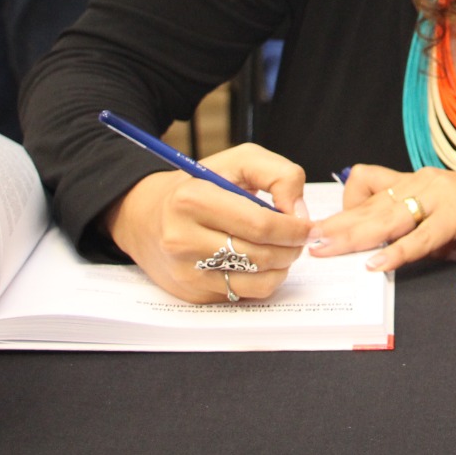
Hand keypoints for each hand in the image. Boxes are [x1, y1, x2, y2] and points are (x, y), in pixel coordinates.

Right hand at [103, 143, 311, 302]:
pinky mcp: (192, 292)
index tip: (307, 225)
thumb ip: (279, 175)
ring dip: (282, 266)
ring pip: (257, 280)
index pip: (260, 224)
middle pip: (261, 255)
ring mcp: (185, 270)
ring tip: (283, 249)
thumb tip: (299, 212)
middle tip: (299, 238)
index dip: (294, 228)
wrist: (148, 216)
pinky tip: (262, 262)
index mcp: (193, 199)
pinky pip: (244, 294)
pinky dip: (264, 279)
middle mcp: (183, 238)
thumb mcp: (239, 160)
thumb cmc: (200, 185)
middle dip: (292, 248)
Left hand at [311, 165, 455, 272]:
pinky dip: (398, 251)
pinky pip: (421, 236)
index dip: (346, 206)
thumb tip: (392, 253)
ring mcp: (441, 197)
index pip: (370, 186)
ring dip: (355, 236)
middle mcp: (425, 184)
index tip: (327, 228)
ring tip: (329, 250)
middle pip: (370, 204)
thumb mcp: (450, 228)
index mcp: (420, 184)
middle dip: (338, 225)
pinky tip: (378, 264)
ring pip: (388, 216)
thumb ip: (421, 236)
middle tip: (310, 241)